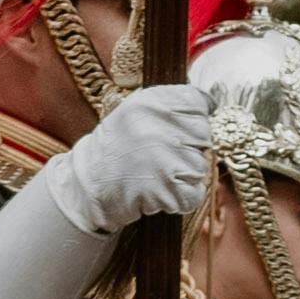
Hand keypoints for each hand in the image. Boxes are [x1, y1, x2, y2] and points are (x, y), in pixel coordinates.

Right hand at [29, 72, 234, 249]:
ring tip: (156, 173)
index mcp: (151, 102)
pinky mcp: (167, 189)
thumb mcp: (135, 110)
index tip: (179, 128)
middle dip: (190, 147)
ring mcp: (164, 159)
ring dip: (184, 174)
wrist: (88, 185)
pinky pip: (195, 192)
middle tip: (161, 155)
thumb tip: (211, 102)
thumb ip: (170, 102)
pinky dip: (182, 196)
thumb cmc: (117, 146)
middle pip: (204, 136)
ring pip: (200, 166)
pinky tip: (160, 190)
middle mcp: (158, 127)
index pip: (200, 103)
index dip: (194, 118)